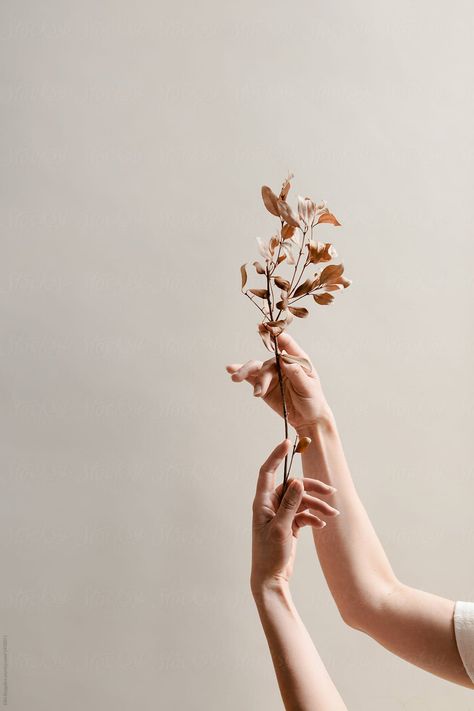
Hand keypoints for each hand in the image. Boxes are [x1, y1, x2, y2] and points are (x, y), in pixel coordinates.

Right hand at [226, 333, 331, 430]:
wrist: (306, 419)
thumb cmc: (312, 401)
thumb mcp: (308, 388)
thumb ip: (296, 374)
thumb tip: (284, 360)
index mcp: (297, 360)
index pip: (286, 344)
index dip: (276, 334)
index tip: (265, 328)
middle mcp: (283, 364)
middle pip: (267, 361)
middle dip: (257, 368)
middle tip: (244, 374)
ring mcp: (273, 375)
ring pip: (257, 369)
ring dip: (246, 373)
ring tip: (236, 378)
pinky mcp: (264, 386)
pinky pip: (252, 378)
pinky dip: (242, 375)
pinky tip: (232, 373)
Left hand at [251, 439, 338, 593]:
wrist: (270, 579)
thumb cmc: (269, 555)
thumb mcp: (280, 528)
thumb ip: (289, 504)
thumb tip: (298, 482)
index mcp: (262, 502)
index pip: (267, 471)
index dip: (277, 456)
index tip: (288, 443)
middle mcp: (270, 505)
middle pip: (293, 487)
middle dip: (312, 488)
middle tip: (330, 491)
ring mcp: (280, 514)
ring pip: (302, 501)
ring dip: (317, 505)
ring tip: (333, 513)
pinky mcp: (289, 524)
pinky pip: (304, 514)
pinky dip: (314, 517)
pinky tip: (322, 525)